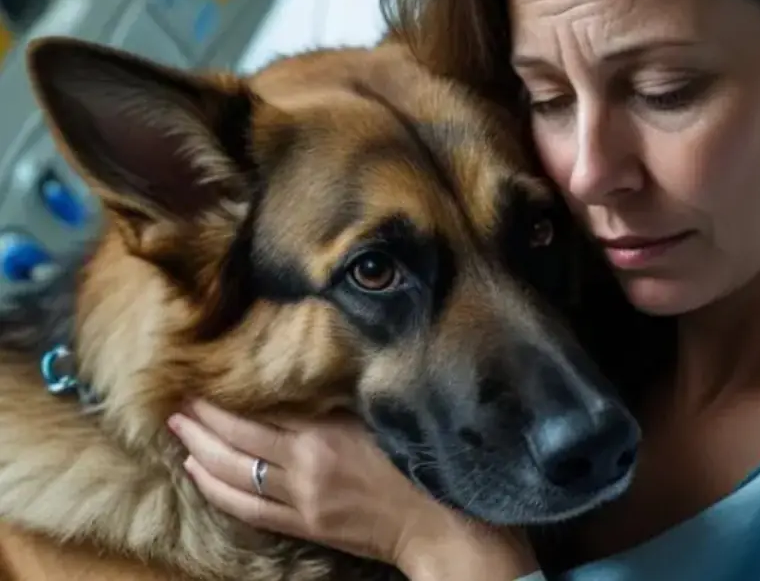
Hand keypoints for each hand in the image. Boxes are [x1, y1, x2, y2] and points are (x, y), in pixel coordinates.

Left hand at [166, 399, 539, 579]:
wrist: (443, 525)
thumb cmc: (424, 463)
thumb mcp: (385, 417)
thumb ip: (343, 401)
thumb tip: (305, 376)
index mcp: (327, 432)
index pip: (261, 408)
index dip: (226, 394)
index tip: (203, 375)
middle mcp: (305, 465)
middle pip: (235, 440)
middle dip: (201, 420)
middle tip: (175, 400)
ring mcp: (301, 499)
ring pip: (231, 474)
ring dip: (198, 451)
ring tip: (177, 430)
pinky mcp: (305, 525)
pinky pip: (246, 508)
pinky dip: (215, 489)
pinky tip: (197, 472)